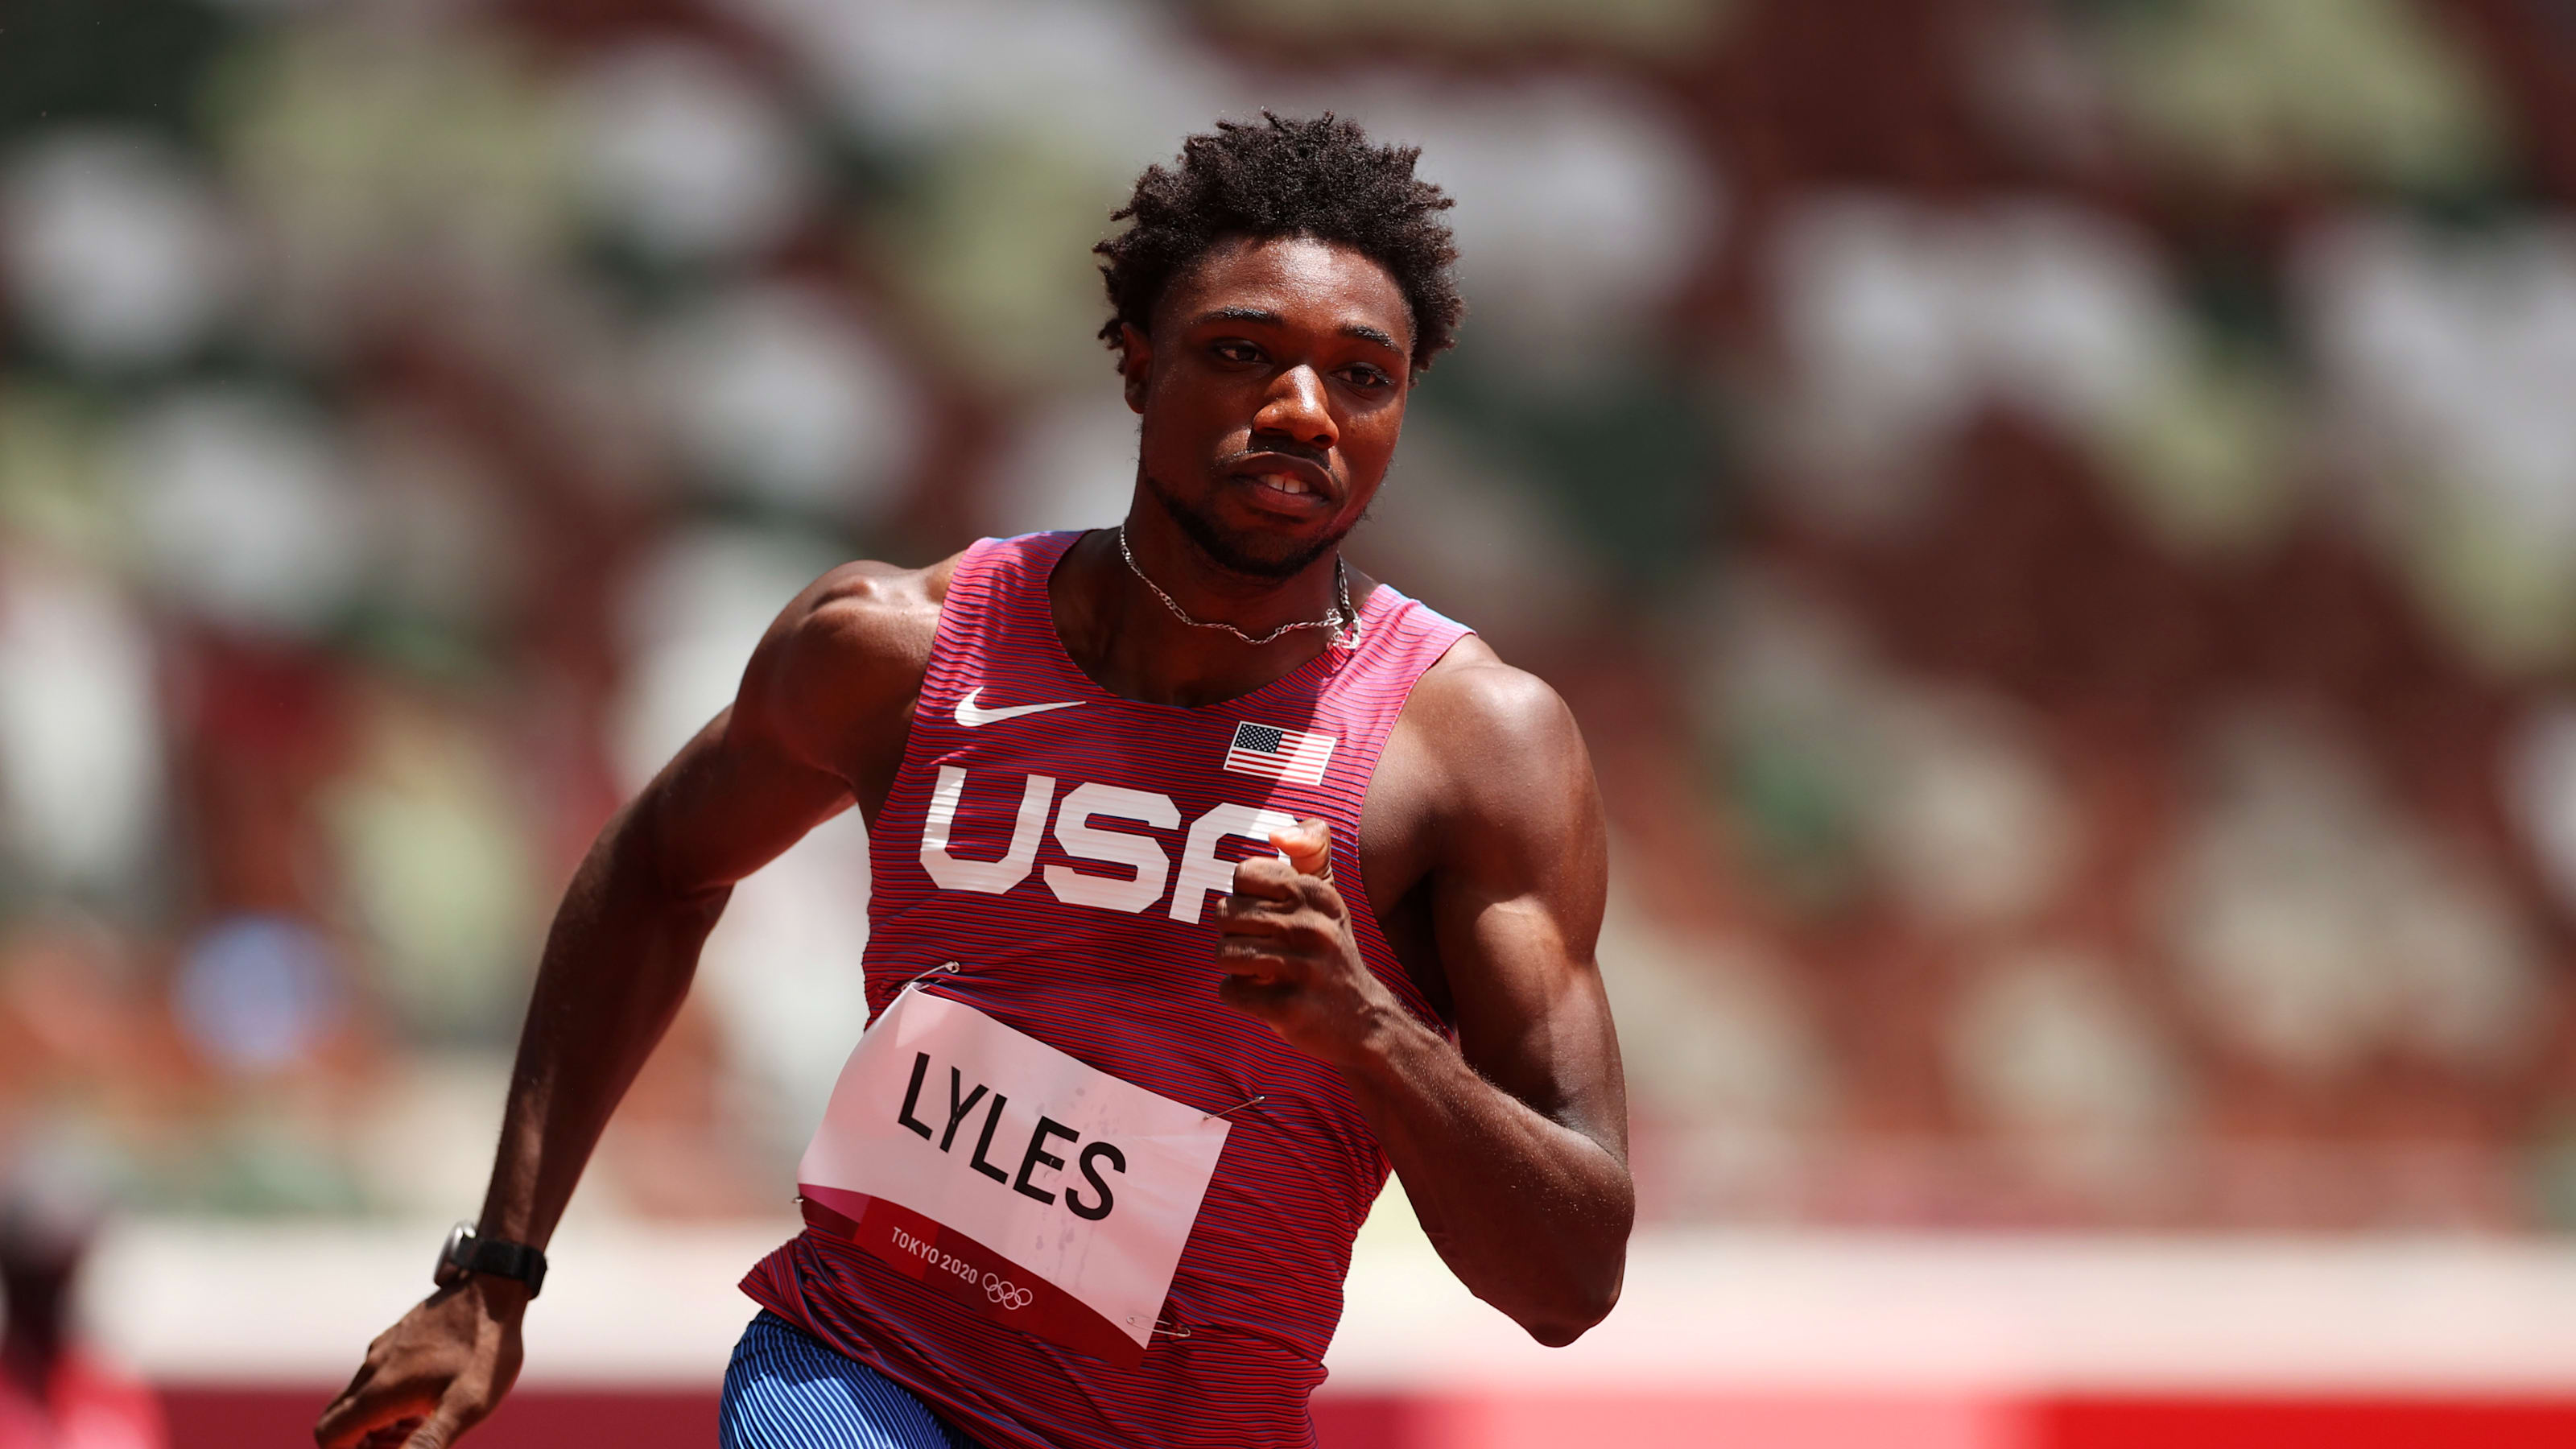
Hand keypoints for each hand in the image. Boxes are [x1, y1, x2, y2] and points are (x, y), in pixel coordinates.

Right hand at [316, 1277, 526, 1448]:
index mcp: (380, 1391)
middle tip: (408, 1442)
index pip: (329, 1437)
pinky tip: (428, 1399)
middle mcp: (371, 1369)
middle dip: (363, 1443)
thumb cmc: (485, 1352)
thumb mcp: (466, 1407)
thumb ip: (427, 1443)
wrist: (495, 1290)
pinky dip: (389, 1401)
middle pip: (339, 1422)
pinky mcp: (397, 1339)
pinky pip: (375, 1379)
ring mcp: (382, 1351)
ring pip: (358, 1401)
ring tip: (423, 1423)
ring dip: (379, 1424)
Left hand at [1214, 818, 1398, 1063]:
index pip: (1243, 874)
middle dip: (1233, 934)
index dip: (1245, 896)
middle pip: (1225, 913)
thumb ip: (1309, 851)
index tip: (1266, 916)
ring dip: (1233, 967)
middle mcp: (1312, 926)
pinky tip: (1264, 996)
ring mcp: (1302, 968)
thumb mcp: (1327, 898)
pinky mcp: (1289, 1006)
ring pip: (1223, 952)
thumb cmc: (1331, 952)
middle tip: (1260, 948)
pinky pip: (1229, 990)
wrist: (1365, 1022)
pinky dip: (1238, 995)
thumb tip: (1278, 834)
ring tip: (1259, 971)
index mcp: (1317, 894)